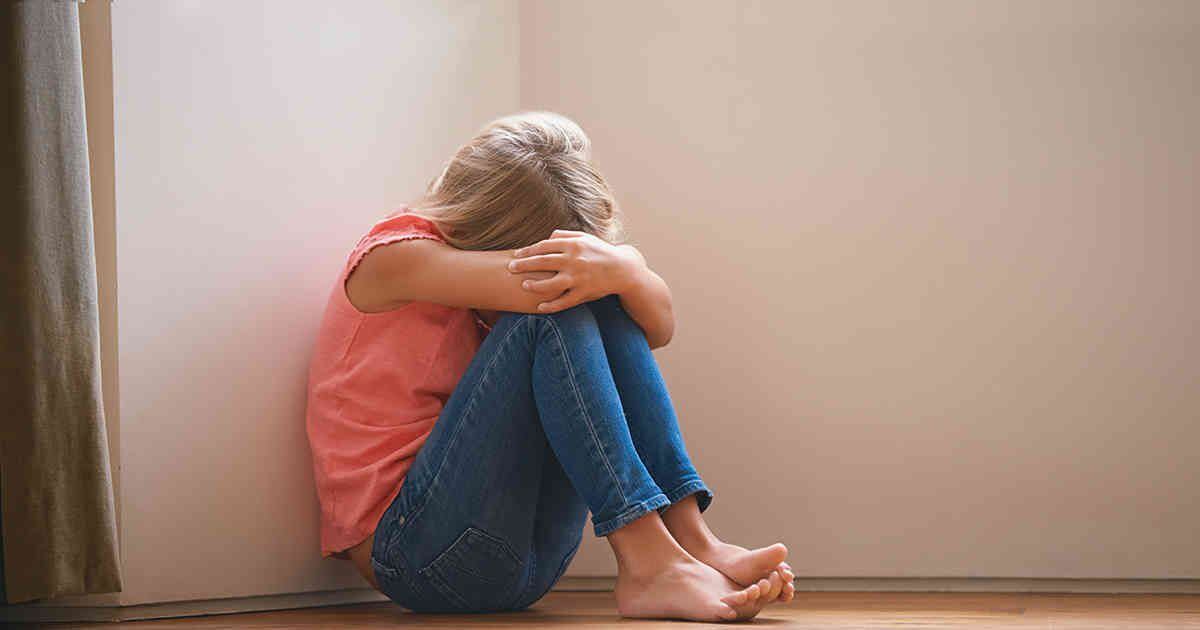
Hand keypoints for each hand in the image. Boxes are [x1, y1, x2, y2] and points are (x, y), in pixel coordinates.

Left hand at [507, 229, 641, 312]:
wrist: (623, 270)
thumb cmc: (600, 252)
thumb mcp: (585, 238)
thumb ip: (565, 235)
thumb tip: (547, 237)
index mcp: (574, 245)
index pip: (544, 246)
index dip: (528, 250)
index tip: (516, 254)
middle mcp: (574, 261)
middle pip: (543, 262)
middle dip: (524, 265)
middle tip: (510, 268)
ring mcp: (579, 278)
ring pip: (551, 284)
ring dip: (535, 286)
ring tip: (524, 285)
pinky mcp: (584, 293)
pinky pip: (563, 301)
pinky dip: (551, 306)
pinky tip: (539, 307)